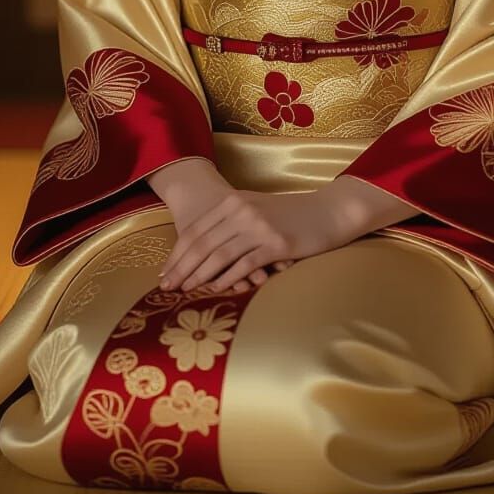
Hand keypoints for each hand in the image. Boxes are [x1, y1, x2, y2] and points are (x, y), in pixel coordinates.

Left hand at [158, 187, 350, 294]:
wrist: (328, 211)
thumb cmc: (291, 214)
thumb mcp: (256, 208)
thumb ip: (231, 222)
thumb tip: (202, 249)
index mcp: (233, 200)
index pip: (196, 230)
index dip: (177, 254)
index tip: (165, 272)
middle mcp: (242, 211)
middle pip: (202, 244)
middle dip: (181, 268)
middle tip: (166, 288)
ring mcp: (258, 226)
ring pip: (218, 256)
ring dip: (198, 277)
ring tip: (185, 292)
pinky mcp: (275, 244)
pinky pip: (244, 265)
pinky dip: (227, 279)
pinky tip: (216, 290)